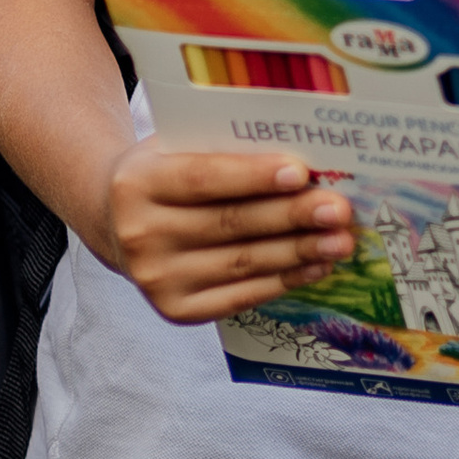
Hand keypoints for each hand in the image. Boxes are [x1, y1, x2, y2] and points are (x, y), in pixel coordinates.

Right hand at [94, 139, 356, 324]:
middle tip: (339, 210)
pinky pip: (241, 296)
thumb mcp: (177, 149)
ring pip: (242, 263)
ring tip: (341, 240)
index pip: (203, 179)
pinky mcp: (176, 310)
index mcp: (136, 183)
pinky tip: (317, 267)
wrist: (117, 221)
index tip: (301, 173)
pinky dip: (285, 281)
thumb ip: (224, 150)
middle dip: (291, 217)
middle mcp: (139, 235)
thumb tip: (303, 165)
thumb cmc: (165, 175)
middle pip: (230, 224)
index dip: (253, 177)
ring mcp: (156, 278)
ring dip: (299, 253)